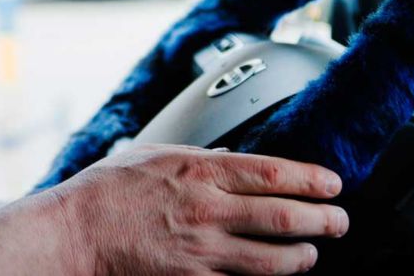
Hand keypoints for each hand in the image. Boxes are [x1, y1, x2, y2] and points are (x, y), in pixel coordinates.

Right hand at [50, 144, 347, 275]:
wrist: (73, 234)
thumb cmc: (104, 193)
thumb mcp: (152, 154)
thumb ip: (195, 156)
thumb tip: (228, 157)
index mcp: (198, 172)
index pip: (273, 174)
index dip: (312, 180)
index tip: (333, 184)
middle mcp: (207, 211)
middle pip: (284, 217)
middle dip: (323, 220)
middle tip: (340, 221)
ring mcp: (202, 251)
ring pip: (273, 260)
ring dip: (303, 257)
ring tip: (313, 253)